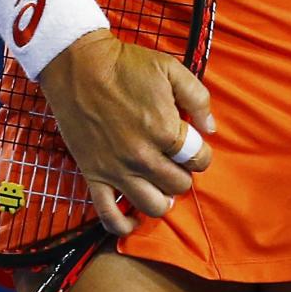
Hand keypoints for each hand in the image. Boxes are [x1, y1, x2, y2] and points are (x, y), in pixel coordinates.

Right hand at [39, 30, 214, 235]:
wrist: (80, 66)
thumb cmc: (127, 65)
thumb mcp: (170, 69)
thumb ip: (197, 98)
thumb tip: (210, 129)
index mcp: (165, 130)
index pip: (199, 160)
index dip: (201, 153)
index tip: (194, 145)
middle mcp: (143, 156)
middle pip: (178, 185)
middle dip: (183, 173)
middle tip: (175, 160)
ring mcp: (117, 170)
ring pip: (152, 206)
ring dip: (163, 199)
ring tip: (162, 185)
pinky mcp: (94, 176)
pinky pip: (110, 216)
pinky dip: (125, 226)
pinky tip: (134, 220)